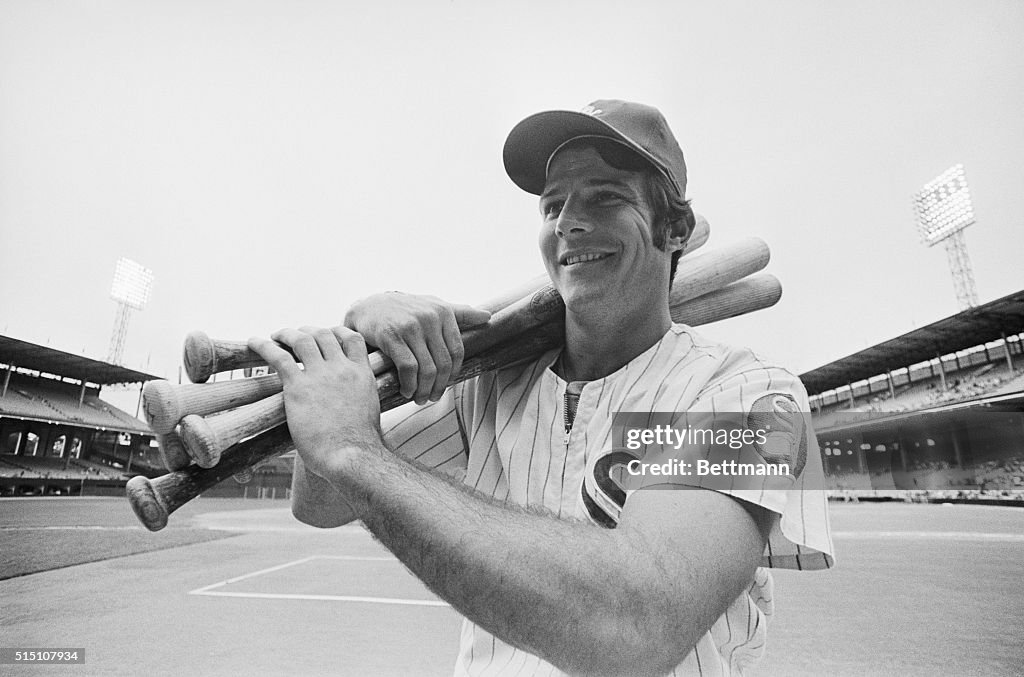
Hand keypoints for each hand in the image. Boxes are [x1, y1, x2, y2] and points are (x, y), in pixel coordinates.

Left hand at [248, 326, 380, 481]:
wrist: (351, 455)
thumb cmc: (359, 444)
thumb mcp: (369, 412)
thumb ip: (358, 401)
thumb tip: (349, 409)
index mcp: (361, 374)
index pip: (353, 339)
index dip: (337, 332)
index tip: (327, 334)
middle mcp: (342, 368)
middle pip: (324, 334)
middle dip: (308, 331)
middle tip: (296, 336)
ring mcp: (321, 375)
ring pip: (302, 339)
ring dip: (287, 334)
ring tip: (276, 335)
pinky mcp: (299, 387)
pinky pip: (279, 357)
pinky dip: (264, 346)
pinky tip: (254, 342)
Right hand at [343, 292, 490, 403]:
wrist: (368, 307)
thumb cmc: (405, 310)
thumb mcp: (433, 306)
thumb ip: (461, 313)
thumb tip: (488, 316)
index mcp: (443, 312)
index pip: (457, 351)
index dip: (453, 373)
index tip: (445, 384)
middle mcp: (429, 317)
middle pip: (443, 364)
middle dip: (439, 386)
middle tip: (431, 398)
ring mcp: (410, 326)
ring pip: (427, 369)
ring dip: (424, 390)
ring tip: (419, 398)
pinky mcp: (392, 336)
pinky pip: (408, 368)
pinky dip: (409, 384)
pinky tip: (406, 390)